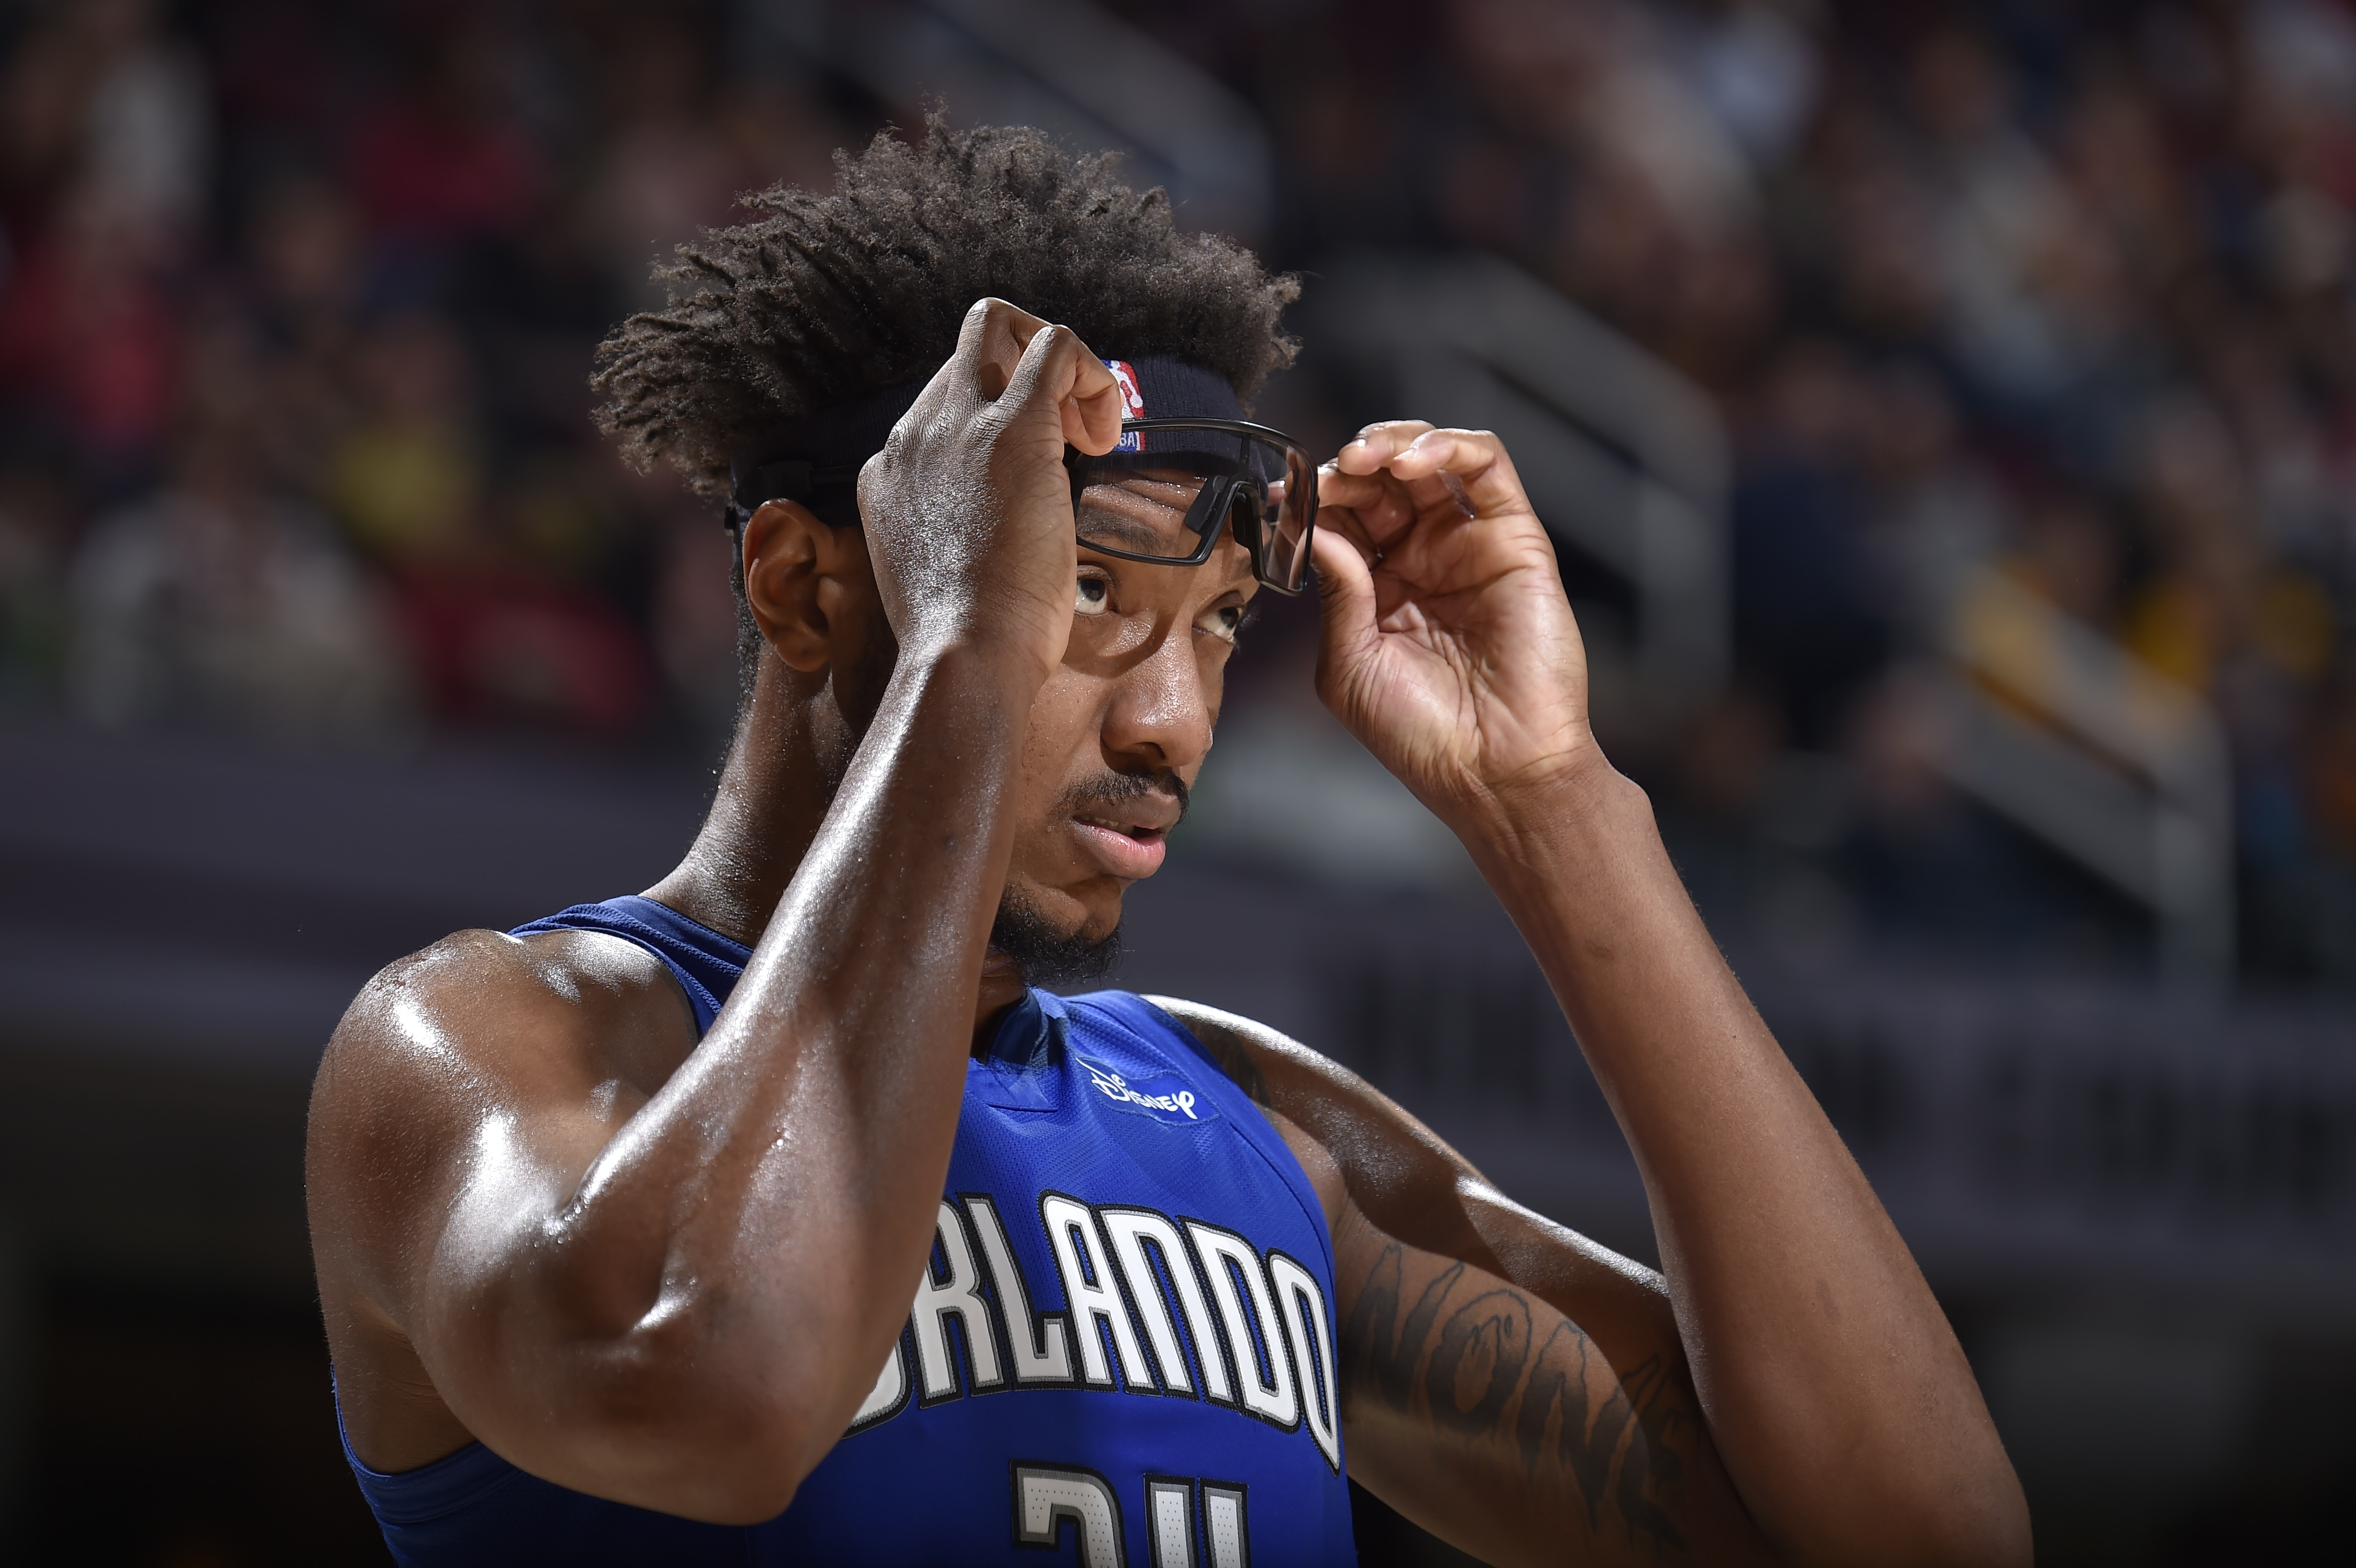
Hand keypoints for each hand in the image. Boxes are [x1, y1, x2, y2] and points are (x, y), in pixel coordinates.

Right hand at [858, 298, 1122, 681]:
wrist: (963, 656)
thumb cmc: (969, 643)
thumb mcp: (944, 579)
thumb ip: (961, 539)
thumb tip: (1006, 535)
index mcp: (890, 475)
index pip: (943, 412)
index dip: (996, 427)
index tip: (1035, 478)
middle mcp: (912, 438)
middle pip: (964, 351)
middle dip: (1020, 370)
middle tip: (1066, 433)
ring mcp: (955, 426)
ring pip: (998, 326)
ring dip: (1055, 366)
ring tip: (1087, 433)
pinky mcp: (1010, 428)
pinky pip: (1053, 346)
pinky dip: (1091, 375)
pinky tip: (1104, 435)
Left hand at [1312, 422, 1601, 830]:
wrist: (1495, 769)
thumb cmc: (1420, 733)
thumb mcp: (1350, 664)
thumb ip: (1335, 592)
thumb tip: (1313, 526)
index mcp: (1379, 589)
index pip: (1343, 520)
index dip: (1313, 500)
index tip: (1281, 498)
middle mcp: (1424, 559)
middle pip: (1382, 482)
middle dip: (1348, 469)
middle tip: (1327, 477)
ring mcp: (1469, 543)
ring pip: (1431, 460)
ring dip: (1391, 444)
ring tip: (1362, 461)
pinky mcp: (1514, 536)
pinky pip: (1487, 466)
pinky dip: (1449, 447)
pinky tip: (1412, 463)